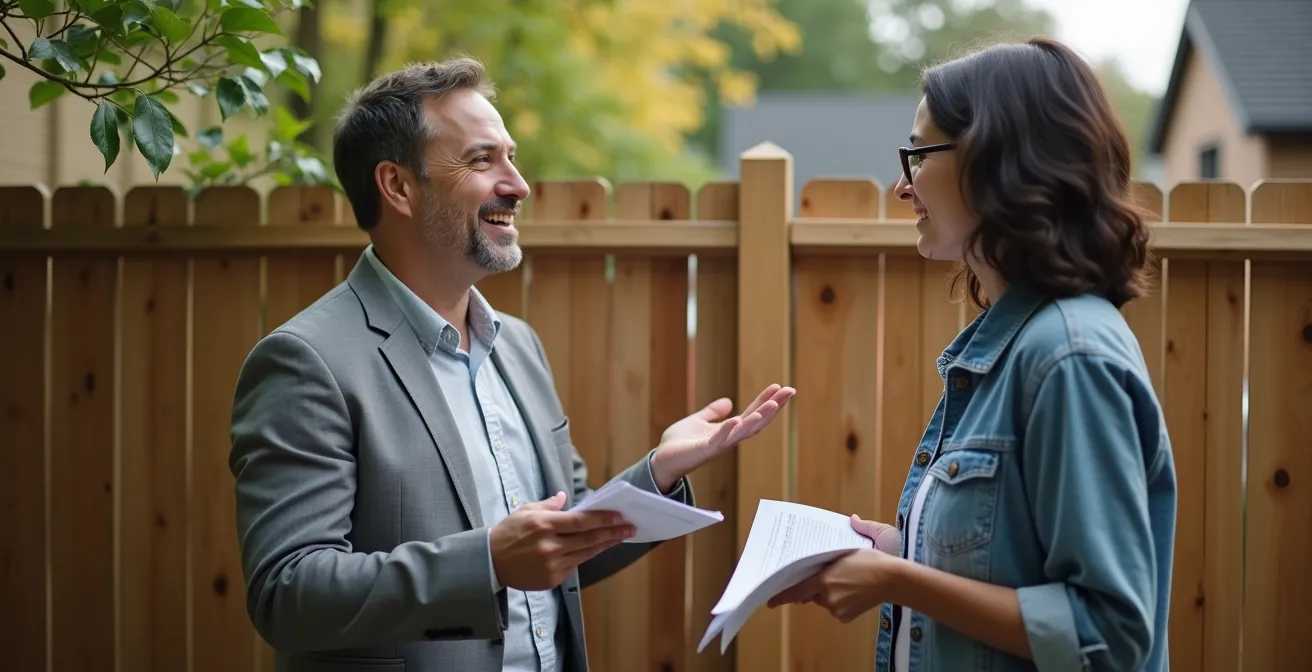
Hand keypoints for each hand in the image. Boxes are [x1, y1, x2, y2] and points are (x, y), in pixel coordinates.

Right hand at [489, 492, 635, 590]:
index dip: (603, 519)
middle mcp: (550, 545)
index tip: (620, 516)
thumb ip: (548, 505)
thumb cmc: (508, 533)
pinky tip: (597, 548)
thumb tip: (564, 497)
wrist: (490, 562)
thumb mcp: (525, 511)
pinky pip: (574, 566)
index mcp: (544, 524)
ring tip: (619, 537)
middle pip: (589, 539)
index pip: (581, 521)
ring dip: (604, 545)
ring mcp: (551, 564)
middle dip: (612, 532)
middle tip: (630, 528)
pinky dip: (586, 556)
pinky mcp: (551, 579)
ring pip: (585, 553)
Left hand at [650, 384, 795, 490]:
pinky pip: (718, 440)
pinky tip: (737, 419)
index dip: (766, 400)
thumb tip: (728, 401)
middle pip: (756, 422)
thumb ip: (713, 413)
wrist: (661, 461)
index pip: (752, 413)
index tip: (780, 387)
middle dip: (773, 407)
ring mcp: (717, 446)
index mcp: (728, 431)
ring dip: (759, 419)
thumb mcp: (698, 421)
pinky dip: (728, 430)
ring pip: (743, 432)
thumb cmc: (678, 444)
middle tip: (790, 391)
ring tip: (772, 405)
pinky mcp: (703, 451)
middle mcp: (728, 439)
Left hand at [766, 514, 904, 622]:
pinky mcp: (845, 616)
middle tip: (829, 576)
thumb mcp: (858, 544)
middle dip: (815, 585)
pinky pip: (836, 609)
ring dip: (829, 593)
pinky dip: (840, 601)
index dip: (782, 595)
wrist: (896, 581)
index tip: (770, 600)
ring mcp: (837, 608)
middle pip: (812, 593)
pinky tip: (854, 591)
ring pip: (824, 600)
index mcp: (824, 579)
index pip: (796, 590)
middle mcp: (827, 596)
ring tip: (849, 581)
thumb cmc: (876, 560)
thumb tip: (853, 519)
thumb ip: (851, 532)